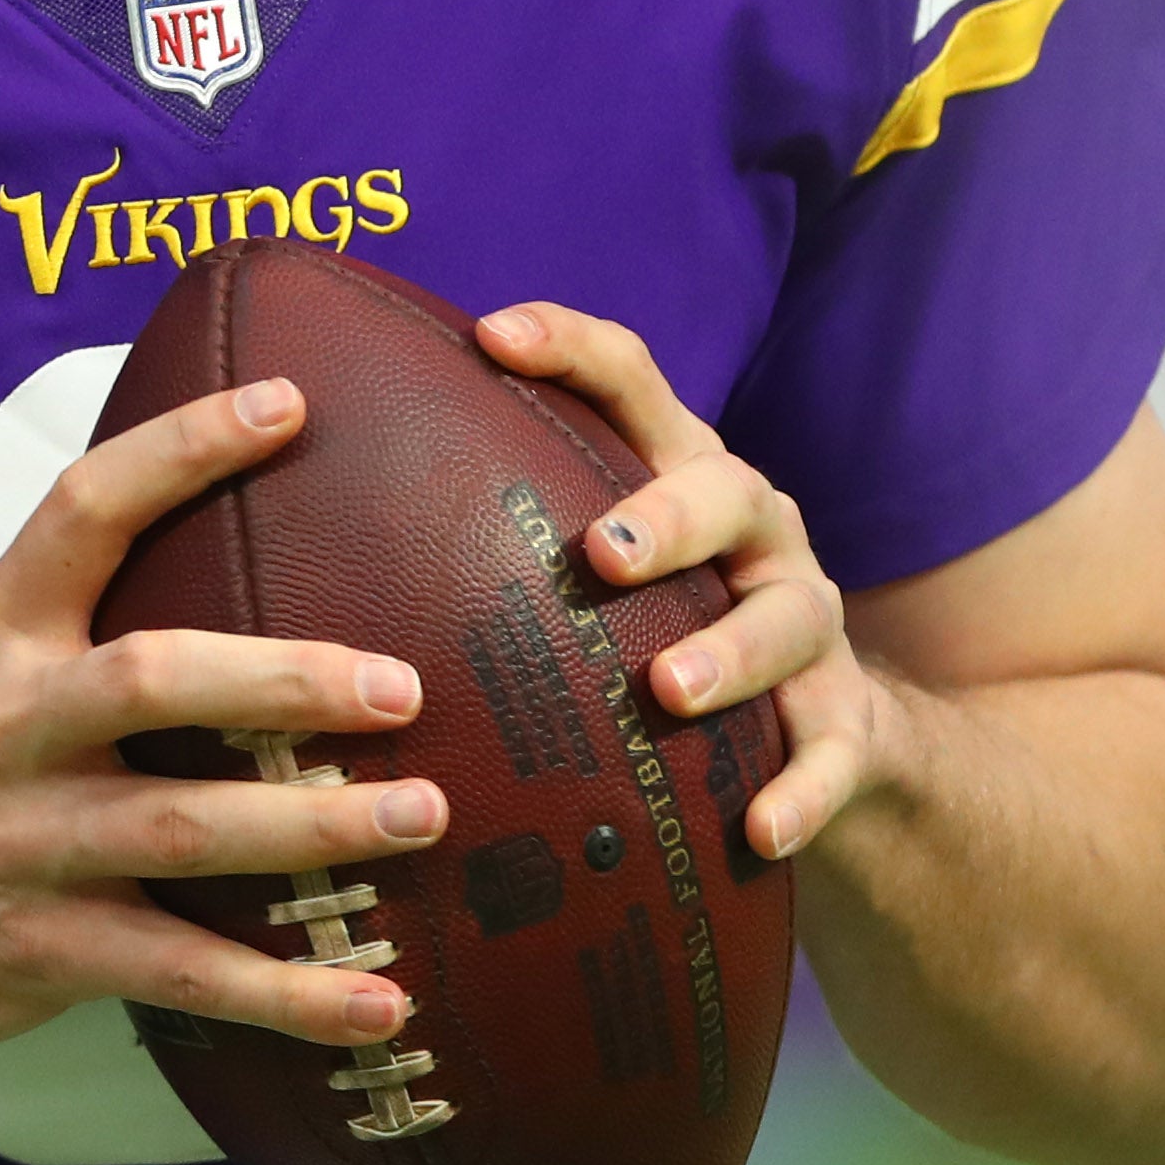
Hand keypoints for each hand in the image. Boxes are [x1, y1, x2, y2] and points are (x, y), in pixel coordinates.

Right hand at [0, 378, 442, 1061]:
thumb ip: (68, 626)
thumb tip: (216, 562)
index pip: (86, 511)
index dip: (184, 450)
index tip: (286, 404)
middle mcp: (8, 728)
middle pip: (155, 681)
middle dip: (286, 679)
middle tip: (402, 685)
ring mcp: (26, 846)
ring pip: (185, 833)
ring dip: (315, 830)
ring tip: (424, 815)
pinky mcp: (44, 953)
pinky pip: (183, 976)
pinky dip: (288, 998)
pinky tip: (378, 1001)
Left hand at [474, 302, 903, 865]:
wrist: (833, 742)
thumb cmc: (666, 634)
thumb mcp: (607, 574)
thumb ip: (505, 535)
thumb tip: (315, 515)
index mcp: (683, 478)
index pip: (634, 383)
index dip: (571, 346)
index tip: (491, 336)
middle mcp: (755, 536)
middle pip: (728, 492)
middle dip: (667, 516)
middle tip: (602, 553)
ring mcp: (809, 626)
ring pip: (788, 619)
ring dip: (730, 654)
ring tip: (669, 693)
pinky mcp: (848, 723)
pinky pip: (836, 751)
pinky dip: (801, 788)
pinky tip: (759, 829)